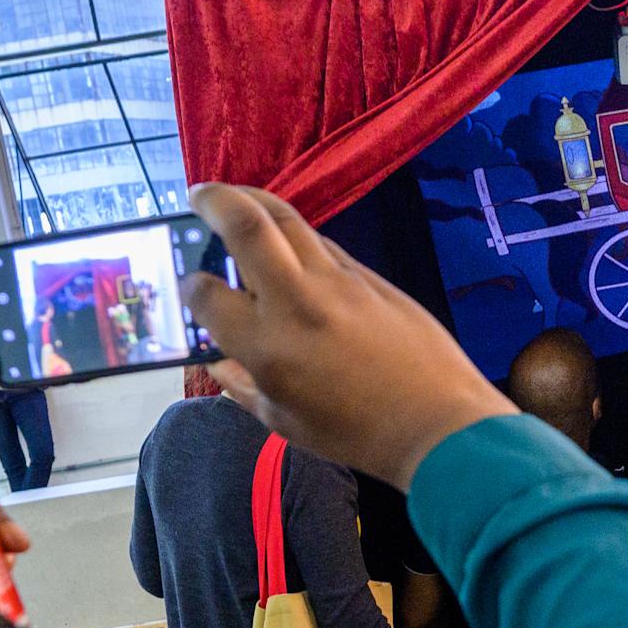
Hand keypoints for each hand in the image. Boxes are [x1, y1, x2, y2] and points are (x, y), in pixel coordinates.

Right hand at [184, 184, 515, 492]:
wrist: (437, 423)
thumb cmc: (355, 435)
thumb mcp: (284, 422)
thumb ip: (242, 388)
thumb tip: (217, 365)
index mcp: (266, 346)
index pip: (207, 295)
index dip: (190, 287)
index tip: (191, 286)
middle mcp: (297, 301)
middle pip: (249, 225)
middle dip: (215, 199)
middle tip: (198, 192)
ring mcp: (338, 282)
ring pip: (290, 222)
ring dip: (257, 203)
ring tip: (237, 201)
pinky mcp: (372, 278)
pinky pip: (325, 247)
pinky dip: (298, 240)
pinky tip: (291, 249)